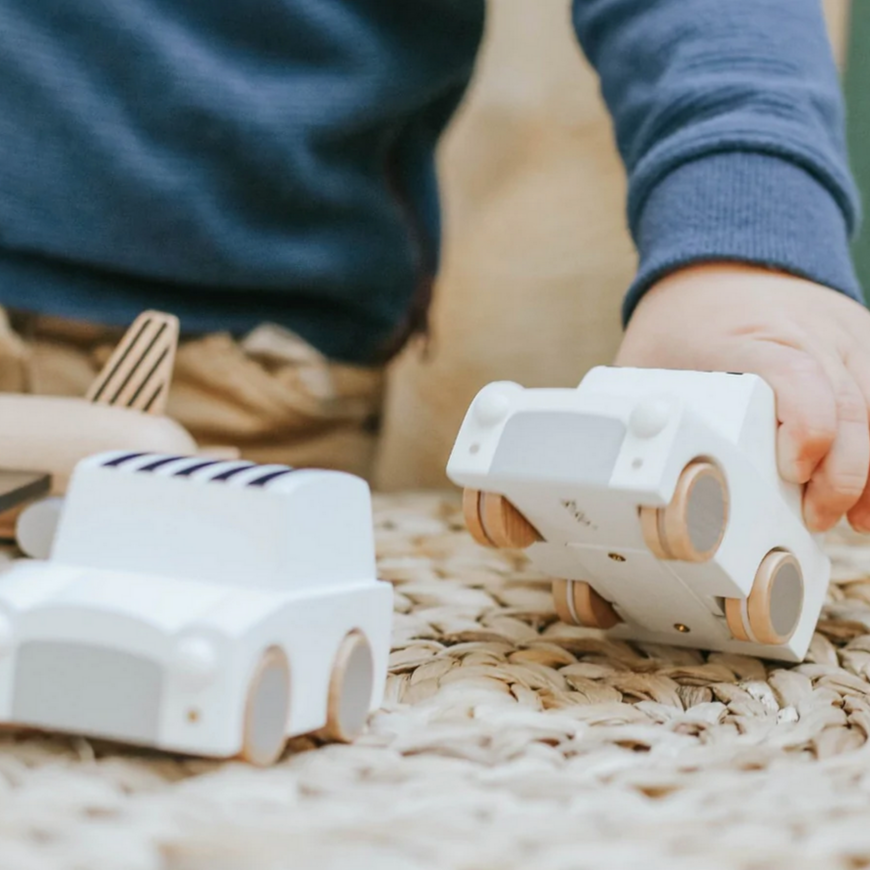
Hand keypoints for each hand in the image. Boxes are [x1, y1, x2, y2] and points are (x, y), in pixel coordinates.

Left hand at [615, 263, 869, 533]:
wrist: (726, 259)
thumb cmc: (684, 320)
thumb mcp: (644, 359)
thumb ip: (637, 410)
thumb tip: (617, 472)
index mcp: (744, 337)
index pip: (793, 374)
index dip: (807, 427)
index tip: (794, 471)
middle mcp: (805, 332)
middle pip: (849, 402)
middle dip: (843, 472)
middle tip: (817, 516)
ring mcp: (842, 335)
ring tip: (855, 518)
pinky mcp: (863, 342)